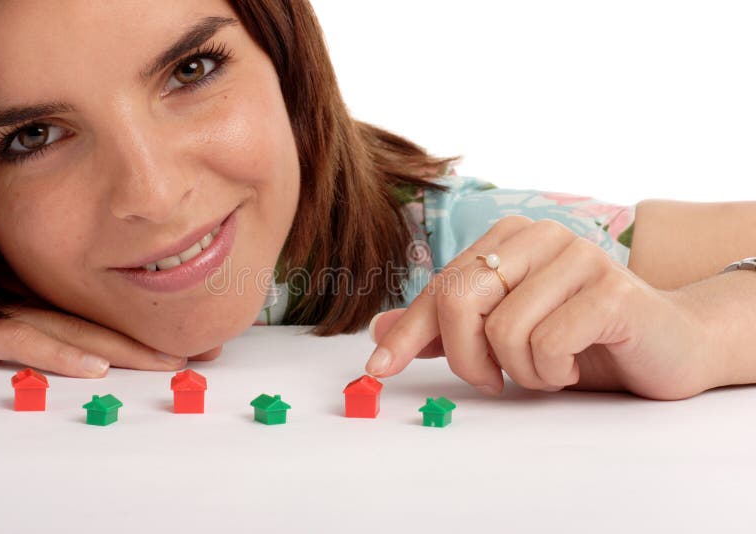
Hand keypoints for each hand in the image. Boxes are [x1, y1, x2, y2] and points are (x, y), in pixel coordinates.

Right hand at [0, 305, 221, 376]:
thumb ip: (33, 327)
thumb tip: (86, 354)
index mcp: (31, 298)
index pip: (99, 314)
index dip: (145, 328)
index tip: (189, 340)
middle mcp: (21, 300)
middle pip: (98, 320)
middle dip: (151, 339)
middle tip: (202, 351)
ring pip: (72, 330)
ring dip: (123, 350)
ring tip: (169, 363)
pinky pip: (18, 341)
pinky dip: (58, 355)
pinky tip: (93, 370)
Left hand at [366, 215, 715, 399]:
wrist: (666, 343)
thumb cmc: (580, 336)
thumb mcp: (505, 333)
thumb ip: (446, 327)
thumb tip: (380, 329)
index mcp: (508, 237)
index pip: (441, 287)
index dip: (406, 334)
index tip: (376, 370)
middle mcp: (540, 235)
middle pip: (460, 300)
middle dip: (466, 358)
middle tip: (491, 381)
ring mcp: (579, 256)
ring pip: (504, 330)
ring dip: (521, 371)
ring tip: (548, 368)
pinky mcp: (611, 290)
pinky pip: (547, 343)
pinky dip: (552, 371)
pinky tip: (574, 365)